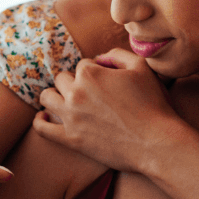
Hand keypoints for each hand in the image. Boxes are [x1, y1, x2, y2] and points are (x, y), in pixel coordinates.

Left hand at [31, 48, 180, 173]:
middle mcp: (75, 92)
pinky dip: (41, 120)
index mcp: (90, 73)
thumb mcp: (141, 67)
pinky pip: (42, 128)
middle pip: (62, 79)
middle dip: (74, 83)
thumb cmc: (153, 104)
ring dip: (56, 96)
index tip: (107, 83)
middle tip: (91, 95)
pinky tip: (46, 117)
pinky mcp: (70, 139)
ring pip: (47, 98)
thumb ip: (116, 54)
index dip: (95, 72)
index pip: (82, 65)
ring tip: (68, 102)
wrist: (157, 143)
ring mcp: (70, 117)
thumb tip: (99, 58)